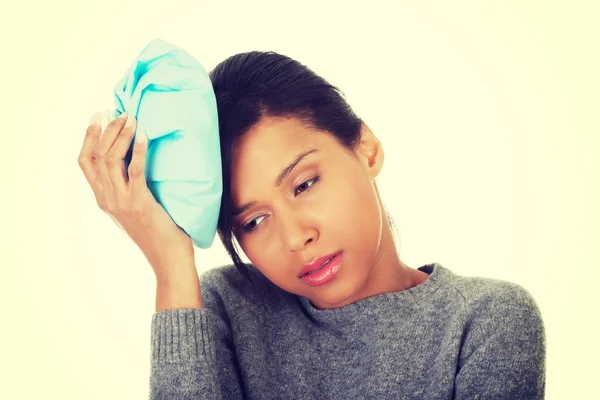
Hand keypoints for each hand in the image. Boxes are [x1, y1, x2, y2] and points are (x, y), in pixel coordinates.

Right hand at [78, 112, 193, 278]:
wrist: (168, 258)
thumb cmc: (157, 231)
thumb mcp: (134, 208)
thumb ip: (126, 188)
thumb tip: (131, 162)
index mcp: (103, 198)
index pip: (85, 162)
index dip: (89, 137)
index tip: (97, 117)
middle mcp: (107, 199)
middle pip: (95, 157)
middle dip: (104, 130)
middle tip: (115, 111)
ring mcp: (121, 202)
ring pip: (110, 160)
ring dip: (120, 135)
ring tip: (131, 117)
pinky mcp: (140, 203)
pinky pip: (134, 171)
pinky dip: (137, 150)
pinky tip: (144, 134)